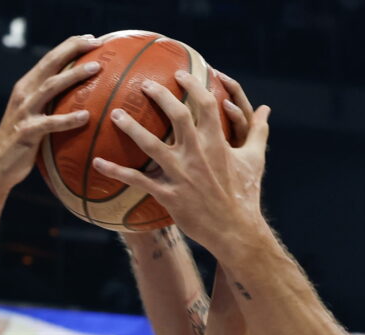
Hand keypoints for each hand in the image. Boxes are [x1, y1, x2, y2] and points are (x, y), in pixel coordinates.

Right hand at [0, 35, 101, 191]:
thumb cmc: (21, 143)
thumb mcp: (33, 116)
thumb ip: (48, 104)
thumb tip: (77, 98)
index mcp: (26, 86)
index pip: (49, 59)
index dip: (69, 46)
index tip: (92, 39)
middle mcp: (23, 93)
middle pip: (50, 63)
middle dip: (73, 49)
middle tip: (96, 42)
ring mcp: (24, 111)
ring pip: (51, 86)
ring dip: (75, 75)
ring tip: (97, 68)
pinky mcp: (27, 132)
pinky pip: (51, 123)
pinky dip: (69, 119)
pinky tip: (87, 116)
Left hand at [92, 70, 270, 257]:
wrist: (236, 230)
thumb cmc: (246, 195)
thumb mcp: (255, 160)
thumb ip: (258, 131)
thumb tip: (267, 110)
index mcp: (218, 142)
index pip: (205, 105)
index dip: (192, 86)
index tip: (180, 75)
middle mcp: (198, 154)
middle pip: (175, 116)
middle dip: (158, 96)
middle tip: (143, 85)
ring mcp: (182, 175)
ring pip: (151, 144)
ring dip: (131, 127)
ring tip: (115, 114)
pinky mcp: (169, 195)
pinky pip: (138, 180)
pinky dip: (116, 171)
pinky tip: (97, 162)